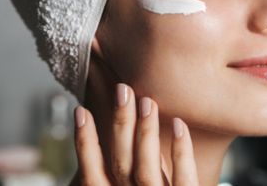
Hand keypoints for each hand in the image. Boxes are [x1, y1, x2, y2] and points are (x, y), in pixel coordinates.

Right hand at [70, 83, 198, 185]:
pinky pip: (185, 179)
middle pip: (121, 163)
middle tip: (122, 90)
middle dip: (120, 125)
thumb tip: (93, 162)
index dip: (85, 143)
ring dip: (146, 133)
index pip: (92, 174)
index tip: (81, 111)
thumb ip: (114, 183)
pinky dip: (181, 152)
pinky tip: (179, 125)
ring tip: (147, 100)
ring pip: (147, 168)